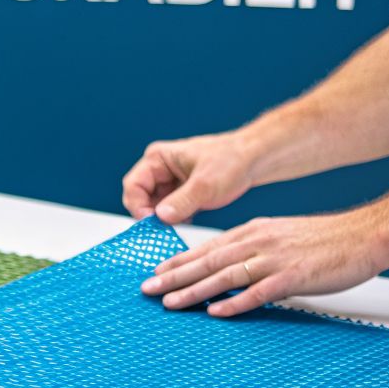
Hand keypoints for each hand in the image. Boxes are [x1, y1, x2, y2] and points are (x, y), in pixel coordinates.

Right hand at [122, 133, 258, 223]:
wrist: (255, 160)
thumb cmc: (232, 161)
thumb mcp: (205, 184)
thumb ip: (181, 202)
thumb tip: (160, 218)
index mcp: (158, 158)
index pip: (133, 185)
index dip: (138, 206)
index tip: (151, 223)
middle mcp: (159, 168)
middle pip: (140, 197)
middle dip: (150, 214)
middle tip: (163, 229)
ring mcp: (169, 181)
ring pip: (153, 205)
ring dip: (163, 217)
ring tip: (179, 223)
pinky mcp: (180, 191)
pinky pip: (167, 208)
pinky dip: (174, 218)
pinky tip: (188, 219)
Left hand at [140, 211, 388, 316]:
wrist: (365, 235)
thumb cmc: (325, 239)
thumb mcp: (280, 235)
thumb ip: (253, 248)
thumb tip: (229, 265)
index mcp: (253, 231)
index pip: (207, 248)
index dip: (179, 260)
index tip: (156, 271)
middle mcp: (258, 242)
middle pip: (207, 262)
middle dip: (174, 276)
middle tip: (147, 289)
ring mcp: (274, 260)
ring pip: (224, 277)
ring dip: (193, 291)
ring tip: (169, 303)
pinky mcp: (293, 277)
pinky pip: (257, 293)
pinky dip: (234, 303)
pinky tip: (214, 312)